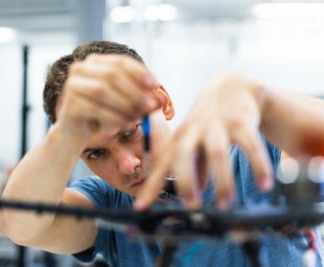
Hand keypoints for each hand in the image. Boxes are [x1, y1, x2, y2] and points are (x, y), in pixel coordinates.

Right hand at [57, 54, 158, 143]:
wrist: (76, 134)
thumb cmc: (102, 116)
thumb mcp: (123, 103)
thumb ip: (140, 98)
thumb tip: (159, 100)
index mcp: (95, 62)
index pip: (120, 61)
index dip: (139, 72)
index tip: (155, 85)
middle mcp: (80, 69)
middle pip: (111, 74)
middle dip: (134, 90)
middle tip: (150, 105)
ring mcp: (72, 85)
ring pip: (102, 90)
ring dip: (125, 104)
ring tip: (139, 117)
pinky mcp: (69, 104)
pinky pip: (95, 108)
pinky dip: (114, 117)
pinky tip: (126, 124)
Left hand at [135, 74, 273, 209]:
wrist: (232, 86)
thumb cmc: (208, 122)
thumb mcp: (196, 143)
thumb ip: (195, 167)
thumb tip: (194, 192)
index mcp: (179, 139)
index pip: (161, 166)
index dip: (150, 187)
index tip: (140, 208)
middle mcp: (193, 131)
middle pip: (182, 154)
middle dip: (184, 180)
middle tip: (191, 206)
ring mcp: (216, 124)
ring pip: (217, 153)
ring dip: (221, 181)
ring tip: (225, 203)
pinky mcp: (241, 120)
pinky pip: (250, 145)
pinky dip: (257, 165)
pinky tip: (265, 184)